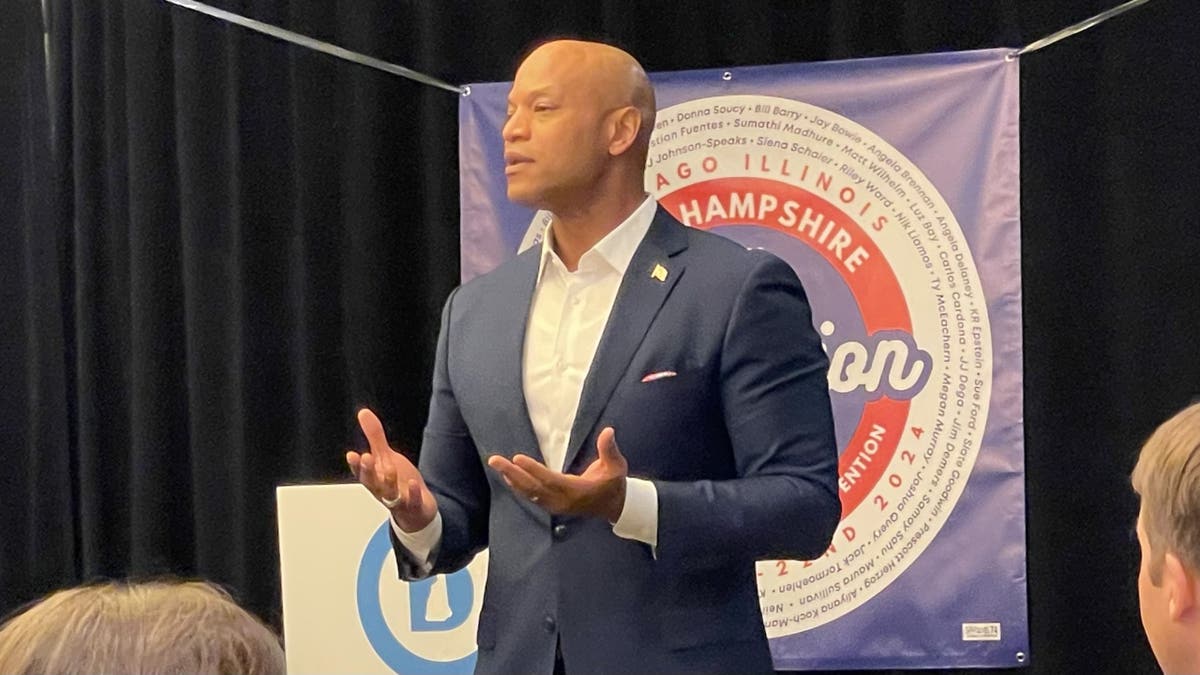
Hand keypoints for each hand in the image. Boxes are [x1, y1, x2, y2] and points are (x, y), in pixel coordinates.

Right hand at [346, 408, 437, 531]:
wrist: (416, 511)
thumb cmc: (397, 483)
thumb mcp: (385, 458)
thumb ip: (374, 436)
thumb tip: (363, 413)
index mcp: (375, 477)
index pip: (361, 472)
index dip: (356, 465)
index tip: (352, 455)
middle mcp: (383, 489)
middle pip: (372, 482)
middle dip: (368, 471)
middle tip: (366, 458)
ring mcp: (398, 499)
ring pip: (389, 493)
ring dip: (388, 481)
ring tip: (389, 468)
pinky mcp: (413, 505)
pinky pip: (412, 501)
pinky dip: (412, 493)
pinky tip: (413, 483)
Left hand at [487, 426, 627, 521]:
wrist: (614, 506)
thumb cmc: (613, 483)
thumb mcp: (616, 466)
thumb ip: (609, 449)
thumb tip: (608, 431)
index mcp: (577, 491)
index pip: (550, 480)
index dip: (533, 470)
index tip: (517, 458)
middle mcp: (563, 501)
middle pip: (533, 488)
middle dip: (513, 474)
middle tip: (495, 460)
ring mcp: (556, 506)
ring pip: (529, 493)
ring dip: (512, 479)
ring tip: (497, 465)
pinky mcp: (552, 506)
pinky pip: (531, 497)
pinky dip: (518, 487)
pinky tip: (508, 477)